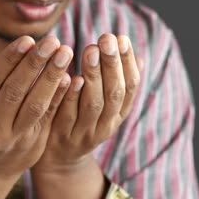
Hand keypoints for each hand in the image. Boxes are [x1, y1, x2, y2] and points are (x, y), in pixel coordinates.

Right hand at [0, 36, 71, 198]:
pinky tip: (70, 76)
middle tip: (52, 41)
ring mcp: (14, 139)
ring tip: (65, 53)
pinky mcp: (34, 143)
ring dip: (52, 78)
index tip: (27, 39)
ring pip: (35, 106)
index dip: (10, 60)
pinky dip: (59, 96)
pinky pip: (48, 117)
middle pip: (15, 93)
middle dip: (34, 65)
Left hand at [34, 34, 140, 172]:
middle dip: (112, 64)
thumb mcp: (106, 105)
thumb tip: (138, 56)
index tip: (122, 38)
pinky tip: (71, 77)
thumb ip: (117, 82)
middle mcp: (106, 125)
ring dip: (94, 76)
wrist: (60, 161)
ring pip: (94, 104)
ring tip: (90, 50)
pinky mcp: (63, 137)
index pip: (130, 87)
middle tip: (107, 38)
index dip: (127, 63)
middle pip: (114, 94)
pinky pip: (69, 116)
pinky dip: (72, 97)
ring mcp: (85, 133)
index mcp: (119, 114)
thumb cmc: (83, 121)